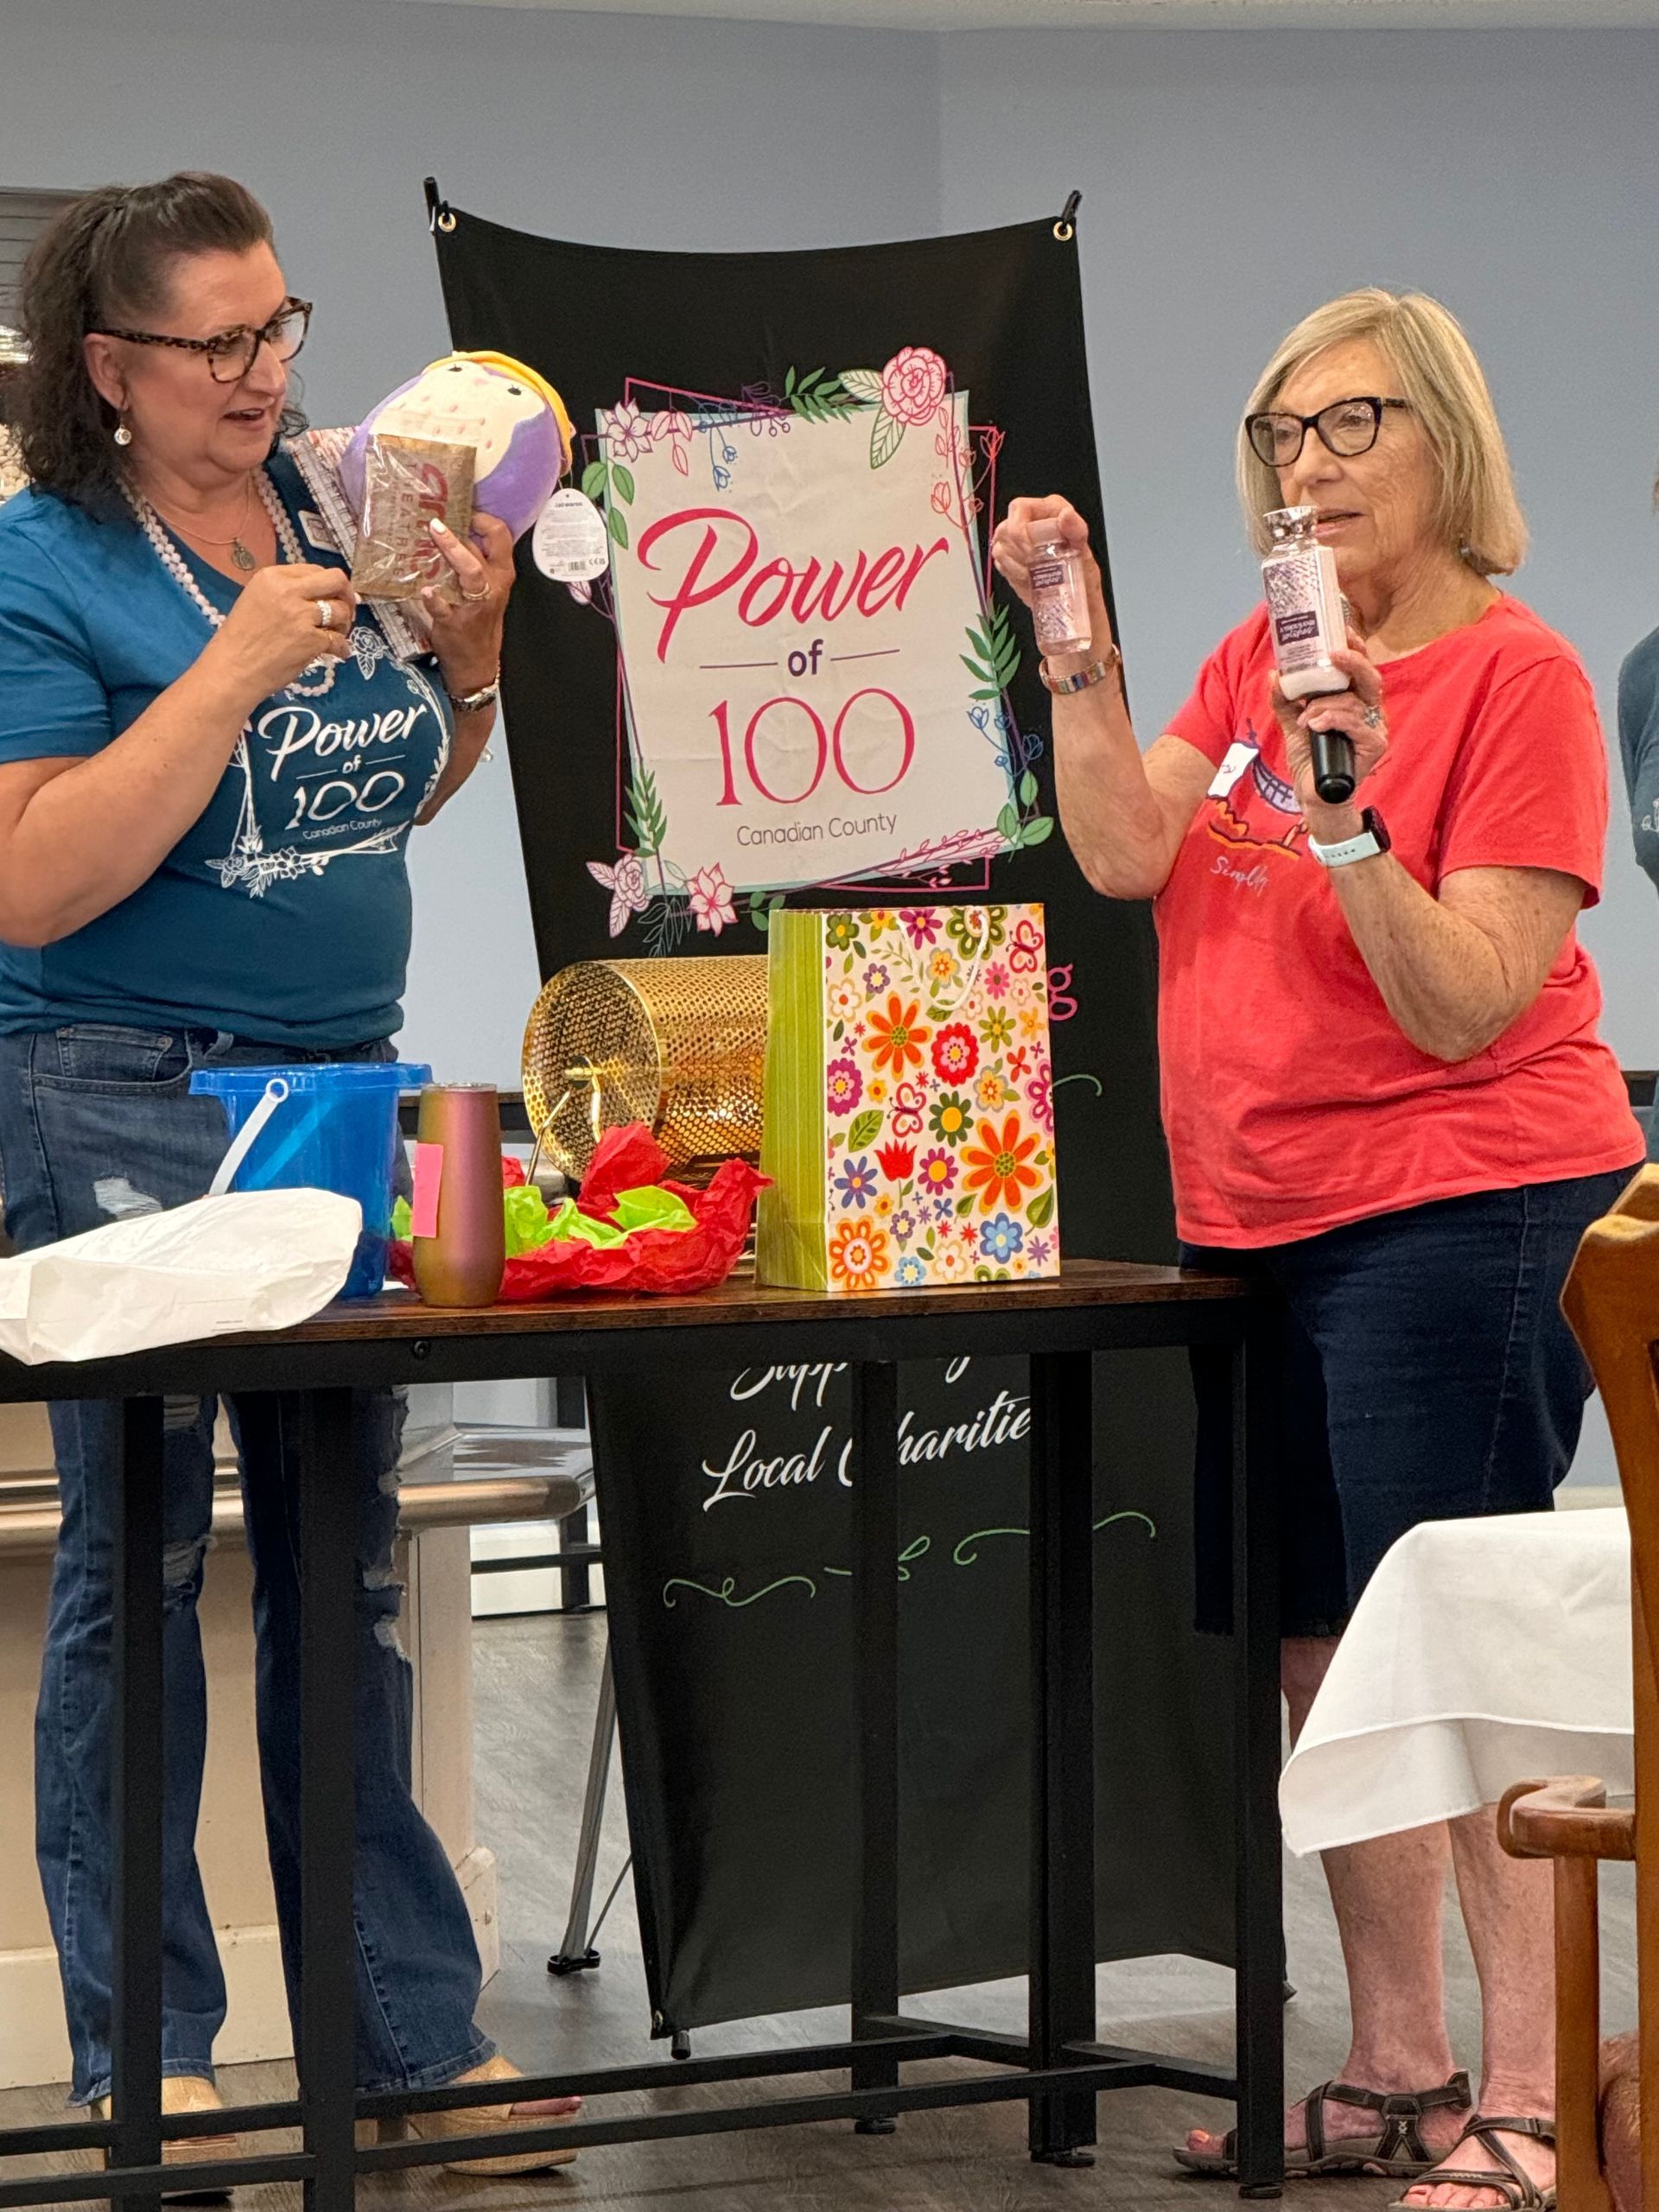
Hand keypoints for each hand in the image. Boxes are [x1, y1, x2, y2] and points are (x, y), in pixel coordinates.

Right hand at [207, 562, 355, 702]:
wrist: (231, 670)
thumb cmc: (240, 639)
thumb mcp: (257, 600)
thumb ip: (285, 592)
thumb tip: (319, 594)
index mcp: (273, 577)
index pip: (314, 570)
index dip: (328, 584)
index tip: (333, 596)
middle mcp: (289, 591)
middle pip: (336, 580)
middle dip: (347, 594)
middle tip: (347, 610)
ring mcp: (301, 616)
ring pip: (341, 611)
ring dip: (345, 624)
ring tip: (337, 634)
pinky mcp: (311, 640)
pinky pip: (339, 640)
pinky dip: (342, 648)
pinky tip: (338, 653)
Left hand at [419, 514, 514, 695]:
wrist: (476, 662)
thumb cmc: (479, 622)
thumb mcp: (487, 591)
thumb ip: (475, 563)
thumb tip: (448, 531)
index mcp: (501, 575)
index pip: (501, 537)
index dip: (484, 520)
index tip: (464, 511)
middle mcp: (492, 586)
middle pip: (482, 551)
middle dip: (459, 532)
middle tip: (435, 518)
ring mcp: (475, 604)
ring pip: (471, 572)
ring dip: (453, 551)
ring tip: (435, 533)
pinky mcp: (455, 622)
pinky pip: (444, 607)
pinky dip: (434, 598)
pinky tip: (425, 590)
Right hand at [991, 496, 1112, 651]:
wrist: (1076, 594)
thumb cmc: (1082, 569)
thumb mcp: (1083, 547)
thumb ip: (1076, 528)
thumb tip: (1066, 515)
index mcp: (1046, 509)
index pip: (1019, 508)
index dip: (1019, 529)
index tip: (1030, 551)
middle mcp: (1027, 520)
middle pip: (1005, 530)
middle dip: (1018, 553)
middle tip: (1035, 567)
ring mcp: (1015, 540)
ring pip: (1000, 549)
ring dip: (1015, 566)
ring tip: (1034, 575)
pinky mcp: (1009, 558)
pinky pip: (1000, 564)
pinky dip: (1012, 574)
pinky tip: (1028, 579)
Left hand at [1270, 630, 1388, 839]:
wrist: (1313, 796)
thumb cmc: (1310, 760)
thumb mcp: (1293, 725)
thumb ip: (1285, 701)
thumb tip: (1275, 674)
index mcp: (1353, 701)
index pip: (1358, 670)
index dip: (1354, 648)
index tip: (1341, 630)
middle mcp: (1368, 711)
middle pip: (1369, 677)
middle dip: (1352, 661)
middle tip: (1333, 653)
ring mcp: (1374, 727)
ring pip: (1354, 701)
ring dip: (1325, 705)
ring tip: (1306, 719)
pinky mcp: (1375, 744)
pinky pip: (1356, 723)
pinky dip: (1333, 719)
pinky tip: (1315, 725)